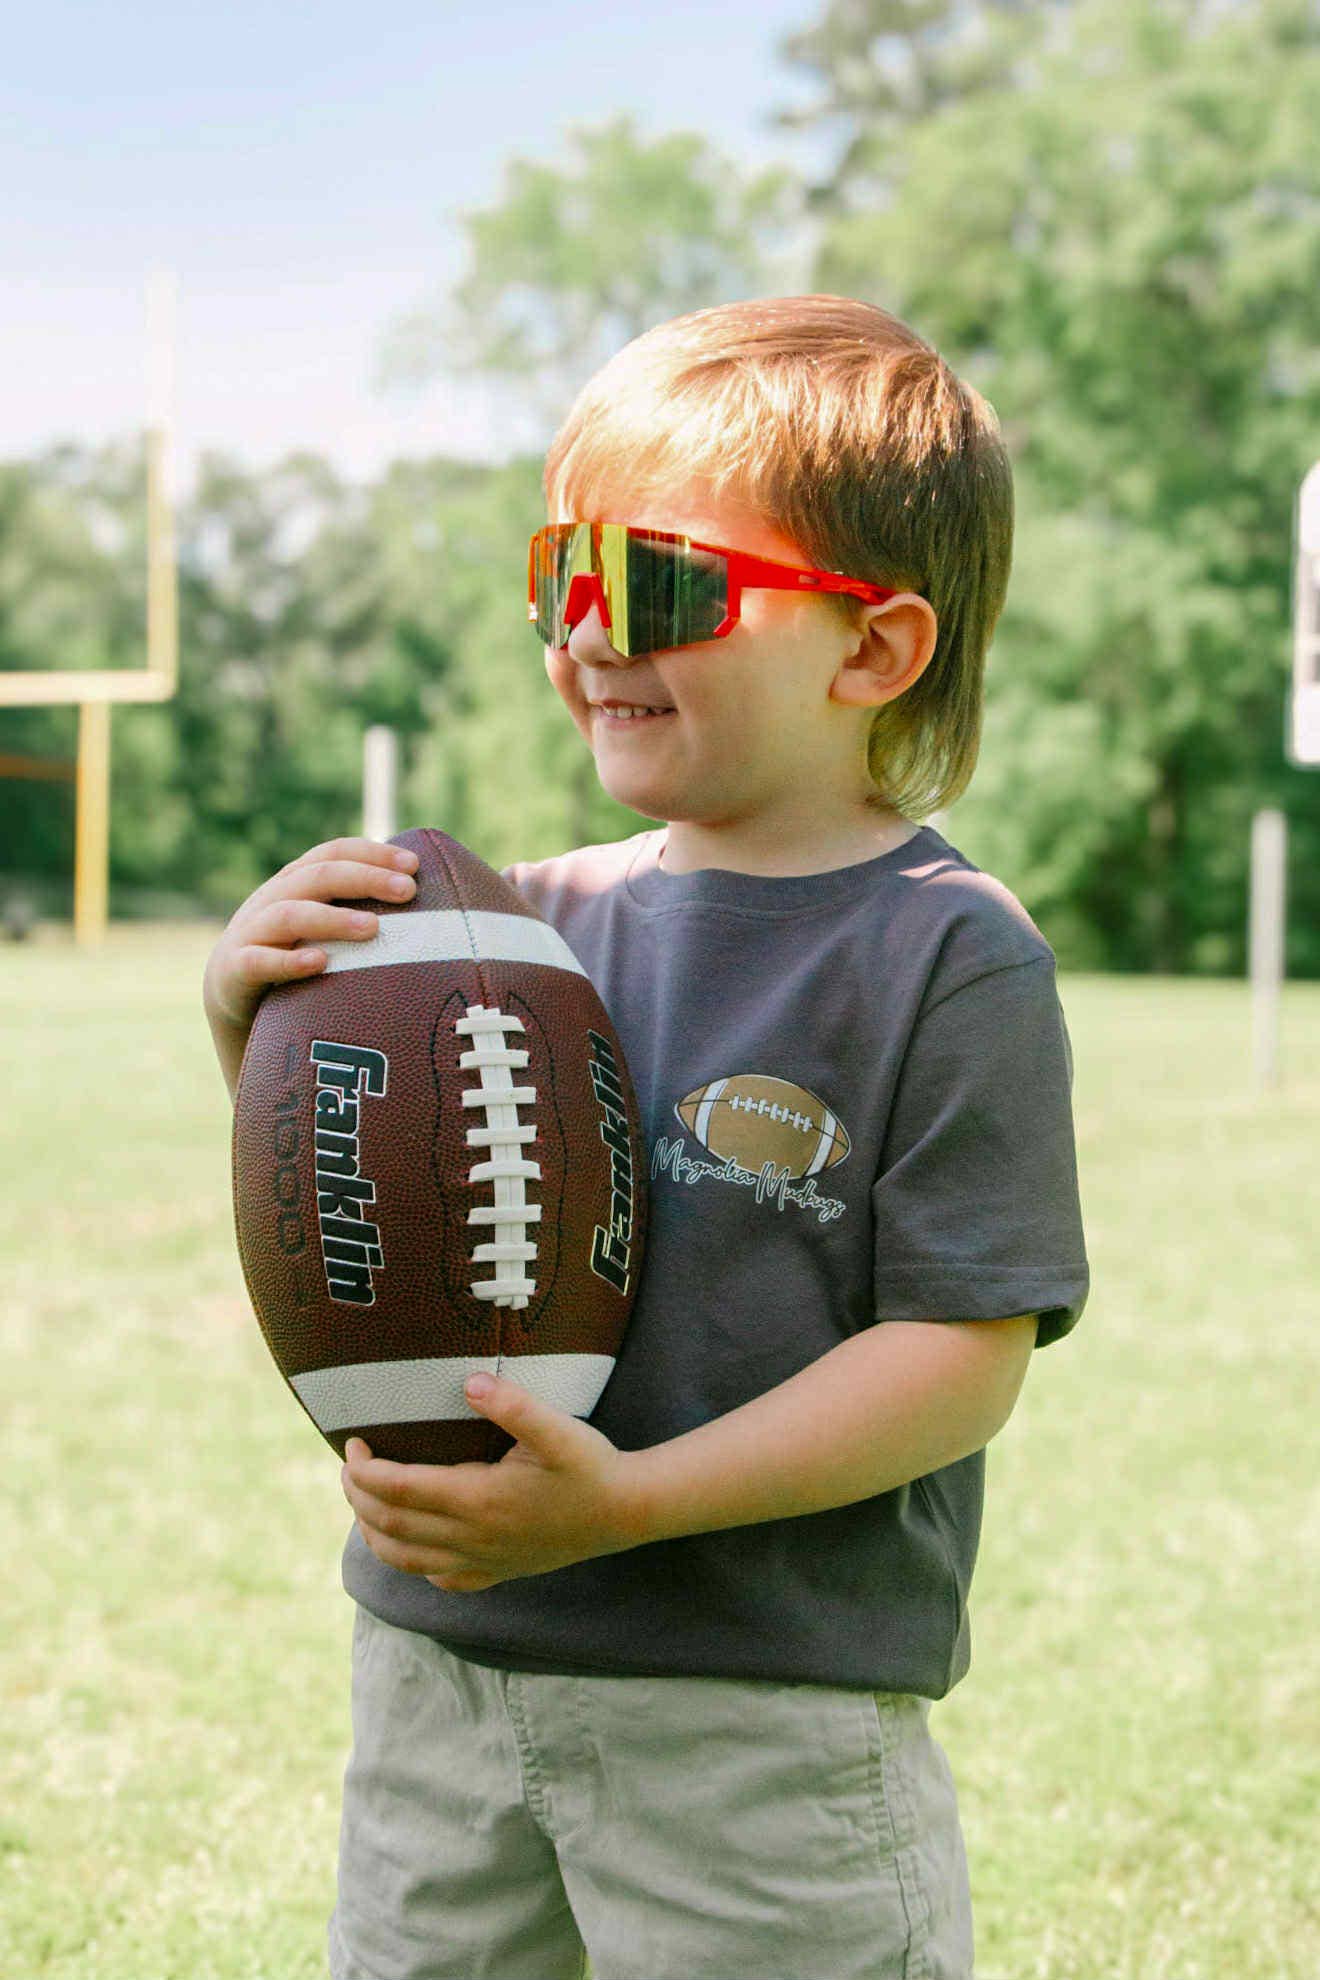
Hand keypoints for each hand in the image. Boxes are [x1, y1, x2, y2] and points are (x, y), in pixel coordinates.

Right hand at [202, 834, 418, 1037]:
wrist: (233, 1000)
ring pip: (290, 914)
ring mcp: (251, 932)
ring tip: (373, 928)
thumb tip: (430, 909)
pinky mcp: (234, 970)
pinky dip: (289, 961)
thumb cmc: (297, 959)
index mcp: (296, 882)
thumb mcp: (324, 929)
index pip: (333, 852)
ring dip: (334, 918)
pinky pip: (259, 961)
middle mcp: (272, 898)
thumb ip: (361, 912)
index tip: (414, 865)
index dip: (372, 853)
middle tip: (408, 891)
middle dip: (365, 878)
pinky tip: (320, 963)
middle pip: (319, 875)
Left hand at [341, 1374, 645, 1591]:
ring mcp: (483, 1560)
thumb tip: (469, 1381)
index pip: (398, 1490)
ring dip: (372, 1531)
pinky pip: (439, 1578)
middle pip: (390, 1526)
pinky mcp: (497, 1572)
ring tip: (362, 1502)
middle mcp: (472, 1537)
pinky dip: (410, 1561)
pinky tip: (412, 1544)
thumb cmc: (590, 1465)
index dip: (365, 1470)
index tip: (353, 1443)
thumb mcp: (557, 1428)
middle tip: (350, 1466)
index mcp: (479, 1500)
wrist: (625, 1512)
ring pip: (405, 1559)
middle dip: (357, 1496)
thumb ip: (513, 1405)